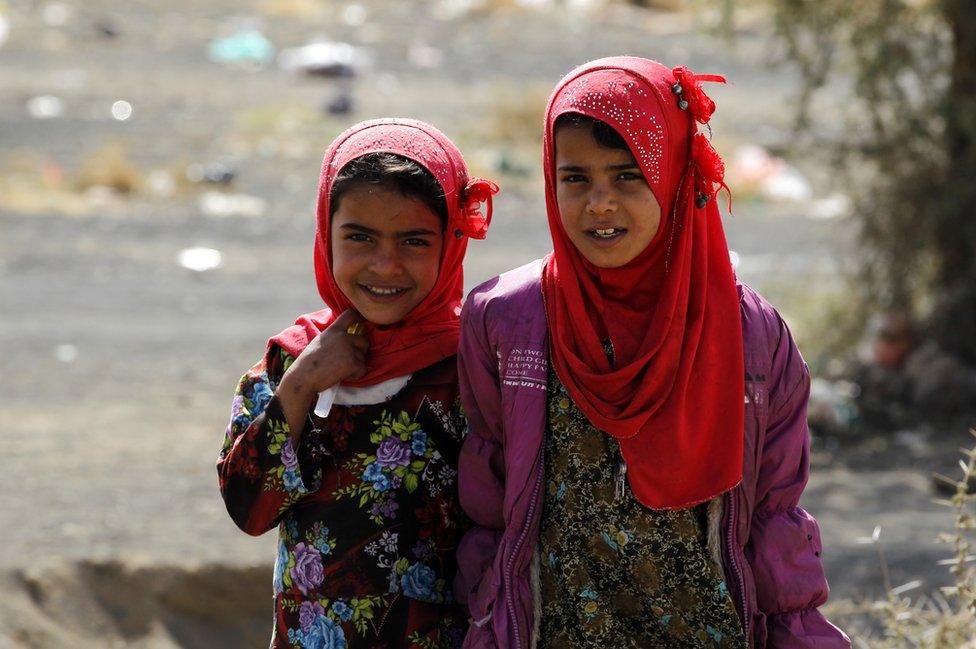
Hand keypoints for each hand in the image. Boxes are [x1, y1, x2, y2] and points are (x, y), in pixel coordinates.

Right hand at [277, 311, 368, 433]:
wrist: (304, 377)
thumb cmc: (309, 362)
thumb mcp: (320, 341)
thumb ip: (335, 336)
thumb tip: (350, 337)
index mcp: (334, 330)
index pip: (351, 315)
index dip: (359, 319)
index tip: (361, 325)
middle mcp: (343, 337)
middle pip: (364, 340)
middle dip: (361, 351)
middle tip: (347, 360)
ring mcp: (349, 349)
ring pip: (364, 357)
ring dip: (356, 365)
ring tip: (339, 369)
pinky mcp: (353, 363)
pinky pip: (363, 369)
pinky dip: (356, 375)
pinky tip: (342, 375)